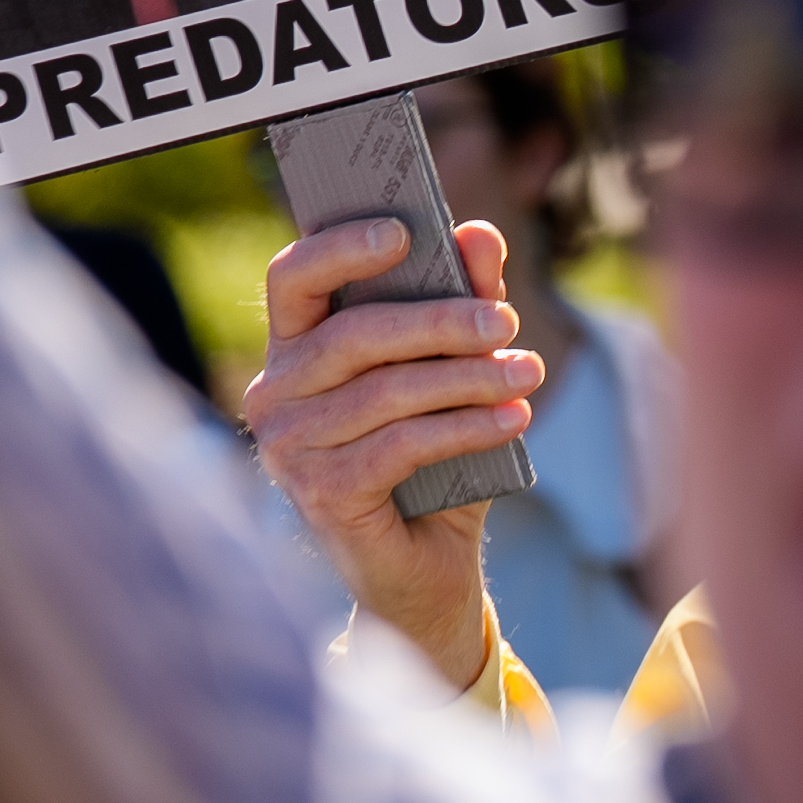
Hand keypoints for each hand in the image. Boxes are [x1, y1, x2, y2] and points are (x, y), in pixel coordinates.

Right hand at [243, 214, 542, 681]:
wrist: (427, 569)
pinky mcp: (321, 497)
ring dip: (467, 377)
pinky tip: (512, 419)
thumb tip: (480, 235)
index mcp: (295, 349)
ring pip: (385, 392)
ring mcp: (290, 451)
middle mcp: (274, 395)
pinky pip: (399, 446)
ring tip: (528, 372)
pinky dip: (463, 428)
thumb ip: (461, 299)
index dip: (340, 248)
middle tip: (506, 319)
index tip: (405, 232)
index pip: (293, 279)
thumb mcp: (453, 370)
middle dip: (440, 322)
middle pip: (354, 334)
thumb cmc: (432, 458)